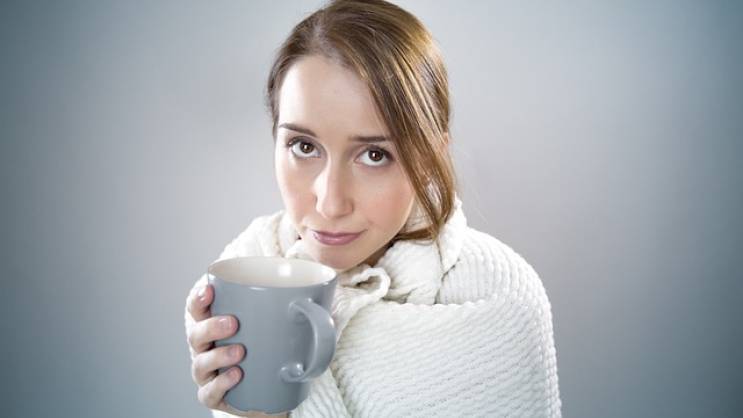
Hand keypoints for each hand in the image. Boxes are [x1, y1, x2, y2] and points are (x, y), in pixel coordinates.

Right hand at [185, 281, 287, 417]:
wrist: (272, 390)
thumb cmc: (269, 348)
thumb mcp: (279, 326)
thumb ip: (292, 310)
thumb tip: (315, 300)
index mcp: (214, 323)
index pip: (197, 308)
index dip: (198, 299)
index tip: (209, 290)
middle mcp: (206, 347)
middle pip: (196, 334)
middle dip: (211, 327)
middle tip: (233, 322)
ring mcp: (208, 372)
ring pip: (201, 363)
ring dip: (218, 355)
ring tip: (240, 351)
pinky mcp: (215, 395)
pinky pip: (209, 392)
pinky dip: (221, 384)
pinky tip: (236, 375)